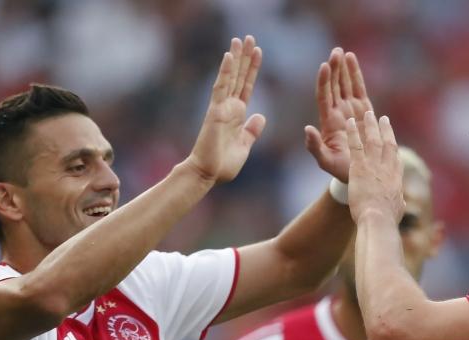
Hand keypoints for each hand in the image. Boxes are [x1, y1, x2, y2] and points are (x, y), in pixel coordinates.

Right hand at [187, 36, 266, 183]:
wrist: (208, 175)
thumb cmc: (223, 165)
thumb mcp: (244, 146)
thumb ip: (252, 131)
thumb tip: (260, 116)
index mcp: (237, 115)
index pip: (246, 87)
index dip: (252, 70)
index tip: (258, 52)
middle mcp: (228, 108)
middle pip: (238, 77)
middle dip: (244, 57)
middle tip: (248, 37)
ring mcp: (221, 108)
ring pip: (230, 78)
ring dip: (235, 58)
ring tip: (240, 39)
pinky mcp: (215, 112)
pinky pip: (221, 88)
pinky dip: (225, 72)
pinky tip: (229, 56)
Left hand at [305, 48, 373, 181]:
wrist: (361, 173)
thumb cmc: (341, 170)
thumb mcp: (325, 161)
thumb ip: (315, 147)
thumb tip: (307, 129)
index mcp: (329, 122)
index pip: (325, 97)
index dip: (324, 82)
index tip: (325, 66)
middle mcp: (338, 112)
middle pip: (334, 86)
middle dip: (334, 69)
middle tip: (335, 52)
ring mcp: (351, 110)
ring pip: (345, 84)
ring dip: (343, 68)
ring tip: (341, 52)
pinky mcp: (364, 110)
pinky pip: (359, 88)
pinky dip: (355, 74)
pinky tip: (352, 59)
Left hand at [346, 111, 404, 224]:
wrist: (378, 219)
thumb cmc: (386, 219)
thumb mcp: (397, 210)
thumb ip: (398, 203)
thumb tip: (401, 203)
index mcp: (396, 179)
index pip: (396, 159)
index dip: (394, 147)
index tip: (392, 139)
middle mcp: (387, 168)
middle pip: (388, 143)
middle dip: (385, 130)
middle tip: (383, 119)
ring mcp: (374, 165)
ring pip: (373, 139)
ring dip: (370, 125)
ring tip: (368, 114)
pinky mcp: (359, 167)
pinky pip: (356, 145)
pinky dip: (352, 133)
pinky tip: (349, 123)